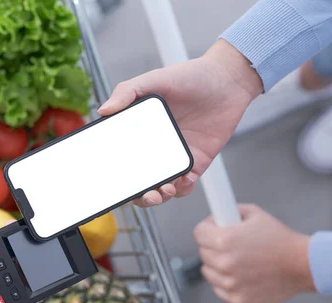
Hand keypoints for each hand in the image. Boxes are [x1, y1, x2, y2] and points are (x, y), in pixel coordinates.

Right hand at [99, 39, 263, 206]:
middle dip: (138, 195)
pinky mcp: (195, 162)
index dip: (114, 174)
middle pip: (139, 181)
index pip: (120, 158)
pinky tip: (184, 180)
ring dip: (159, 196)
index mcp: (139, 132)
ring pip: (161, 188)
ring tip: (163, 190)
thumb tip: (103, 111)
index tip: (110, 182)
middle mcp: (154, 148)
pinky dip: (182, 189)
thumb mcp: (155, 79)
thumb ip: (127, 91)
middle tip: (143, 194)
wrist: (228, 81)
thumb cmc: (191, 77)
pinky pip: (185, 185)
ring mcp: (174, 157)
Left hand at [193, 203, 315, 302]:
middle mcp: (224, 262)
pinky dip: (225, 283)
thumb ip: (231, 211)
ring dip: (217, 266)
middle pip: (203, 252)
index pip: (198, 233)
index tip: (213, 230)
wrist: (302, 265)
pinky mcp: (237, 299)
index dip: (207, 229)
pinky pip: (218, 289)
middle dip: (214, 247)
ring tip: (238, 261)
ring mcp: (230, 283)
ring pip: (208, 272)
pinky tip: (240, 275)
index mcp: (224, 240)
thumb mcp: (255, 214)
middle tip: (232, 245)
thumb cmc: (281, 241)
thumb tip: (218, 215)